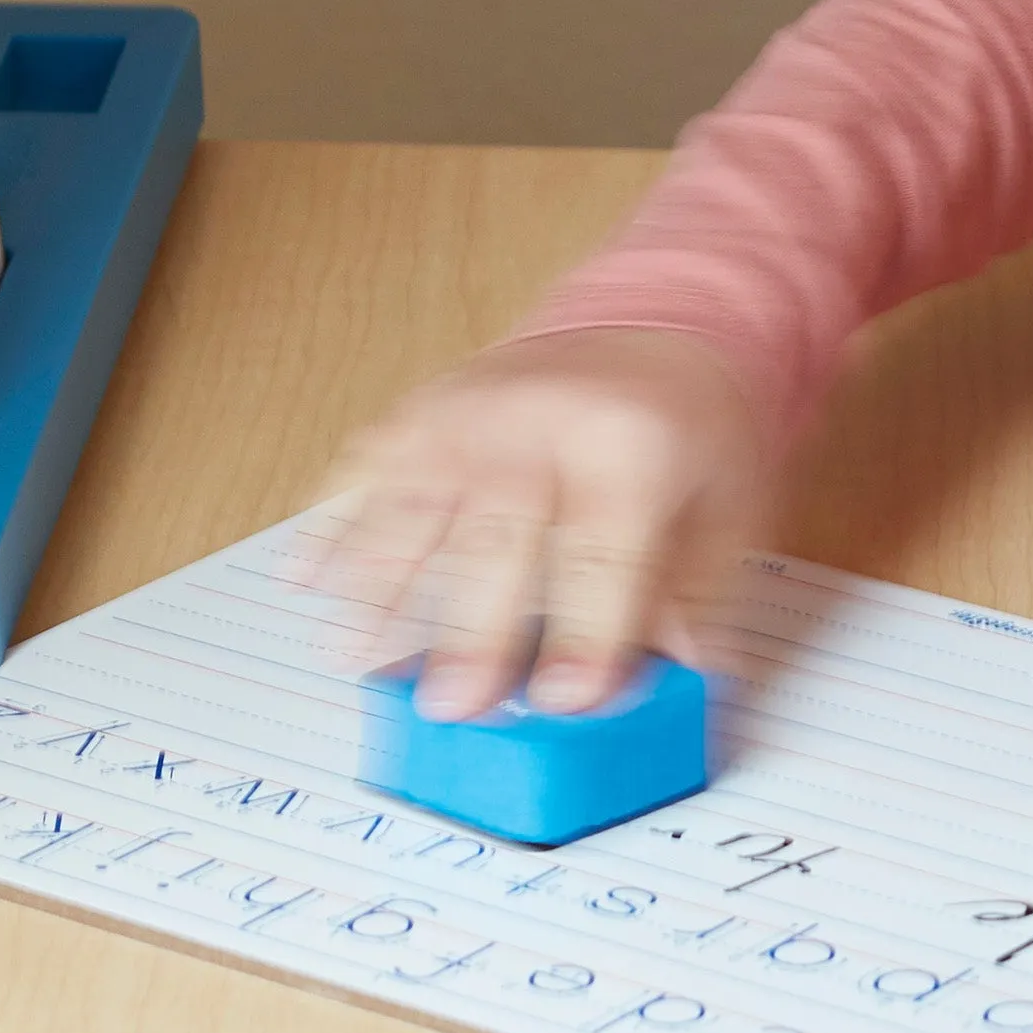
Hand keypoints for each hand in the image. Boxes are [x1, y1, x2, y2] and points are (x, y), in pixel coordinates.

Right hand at [304, 326, 774, 716]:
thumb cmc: (691, 431)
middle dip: (471, 628)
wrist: (651, 326)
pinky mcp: (420, 410)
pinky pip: (365, 469)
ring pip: (413, 505)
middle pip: (498, 537)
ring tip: (352, 657)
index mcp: (629, 443)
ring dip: (378, 589)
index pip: (600, 551)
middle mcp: (539, 418)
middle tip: (450, 707)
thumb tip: (679, 689)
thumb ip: (694, 602)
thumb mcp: (728, 510)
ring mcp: (469, 409)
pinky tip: (305, 579)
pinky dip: (332, 525)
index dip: (583, 630)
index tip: (563, 702)